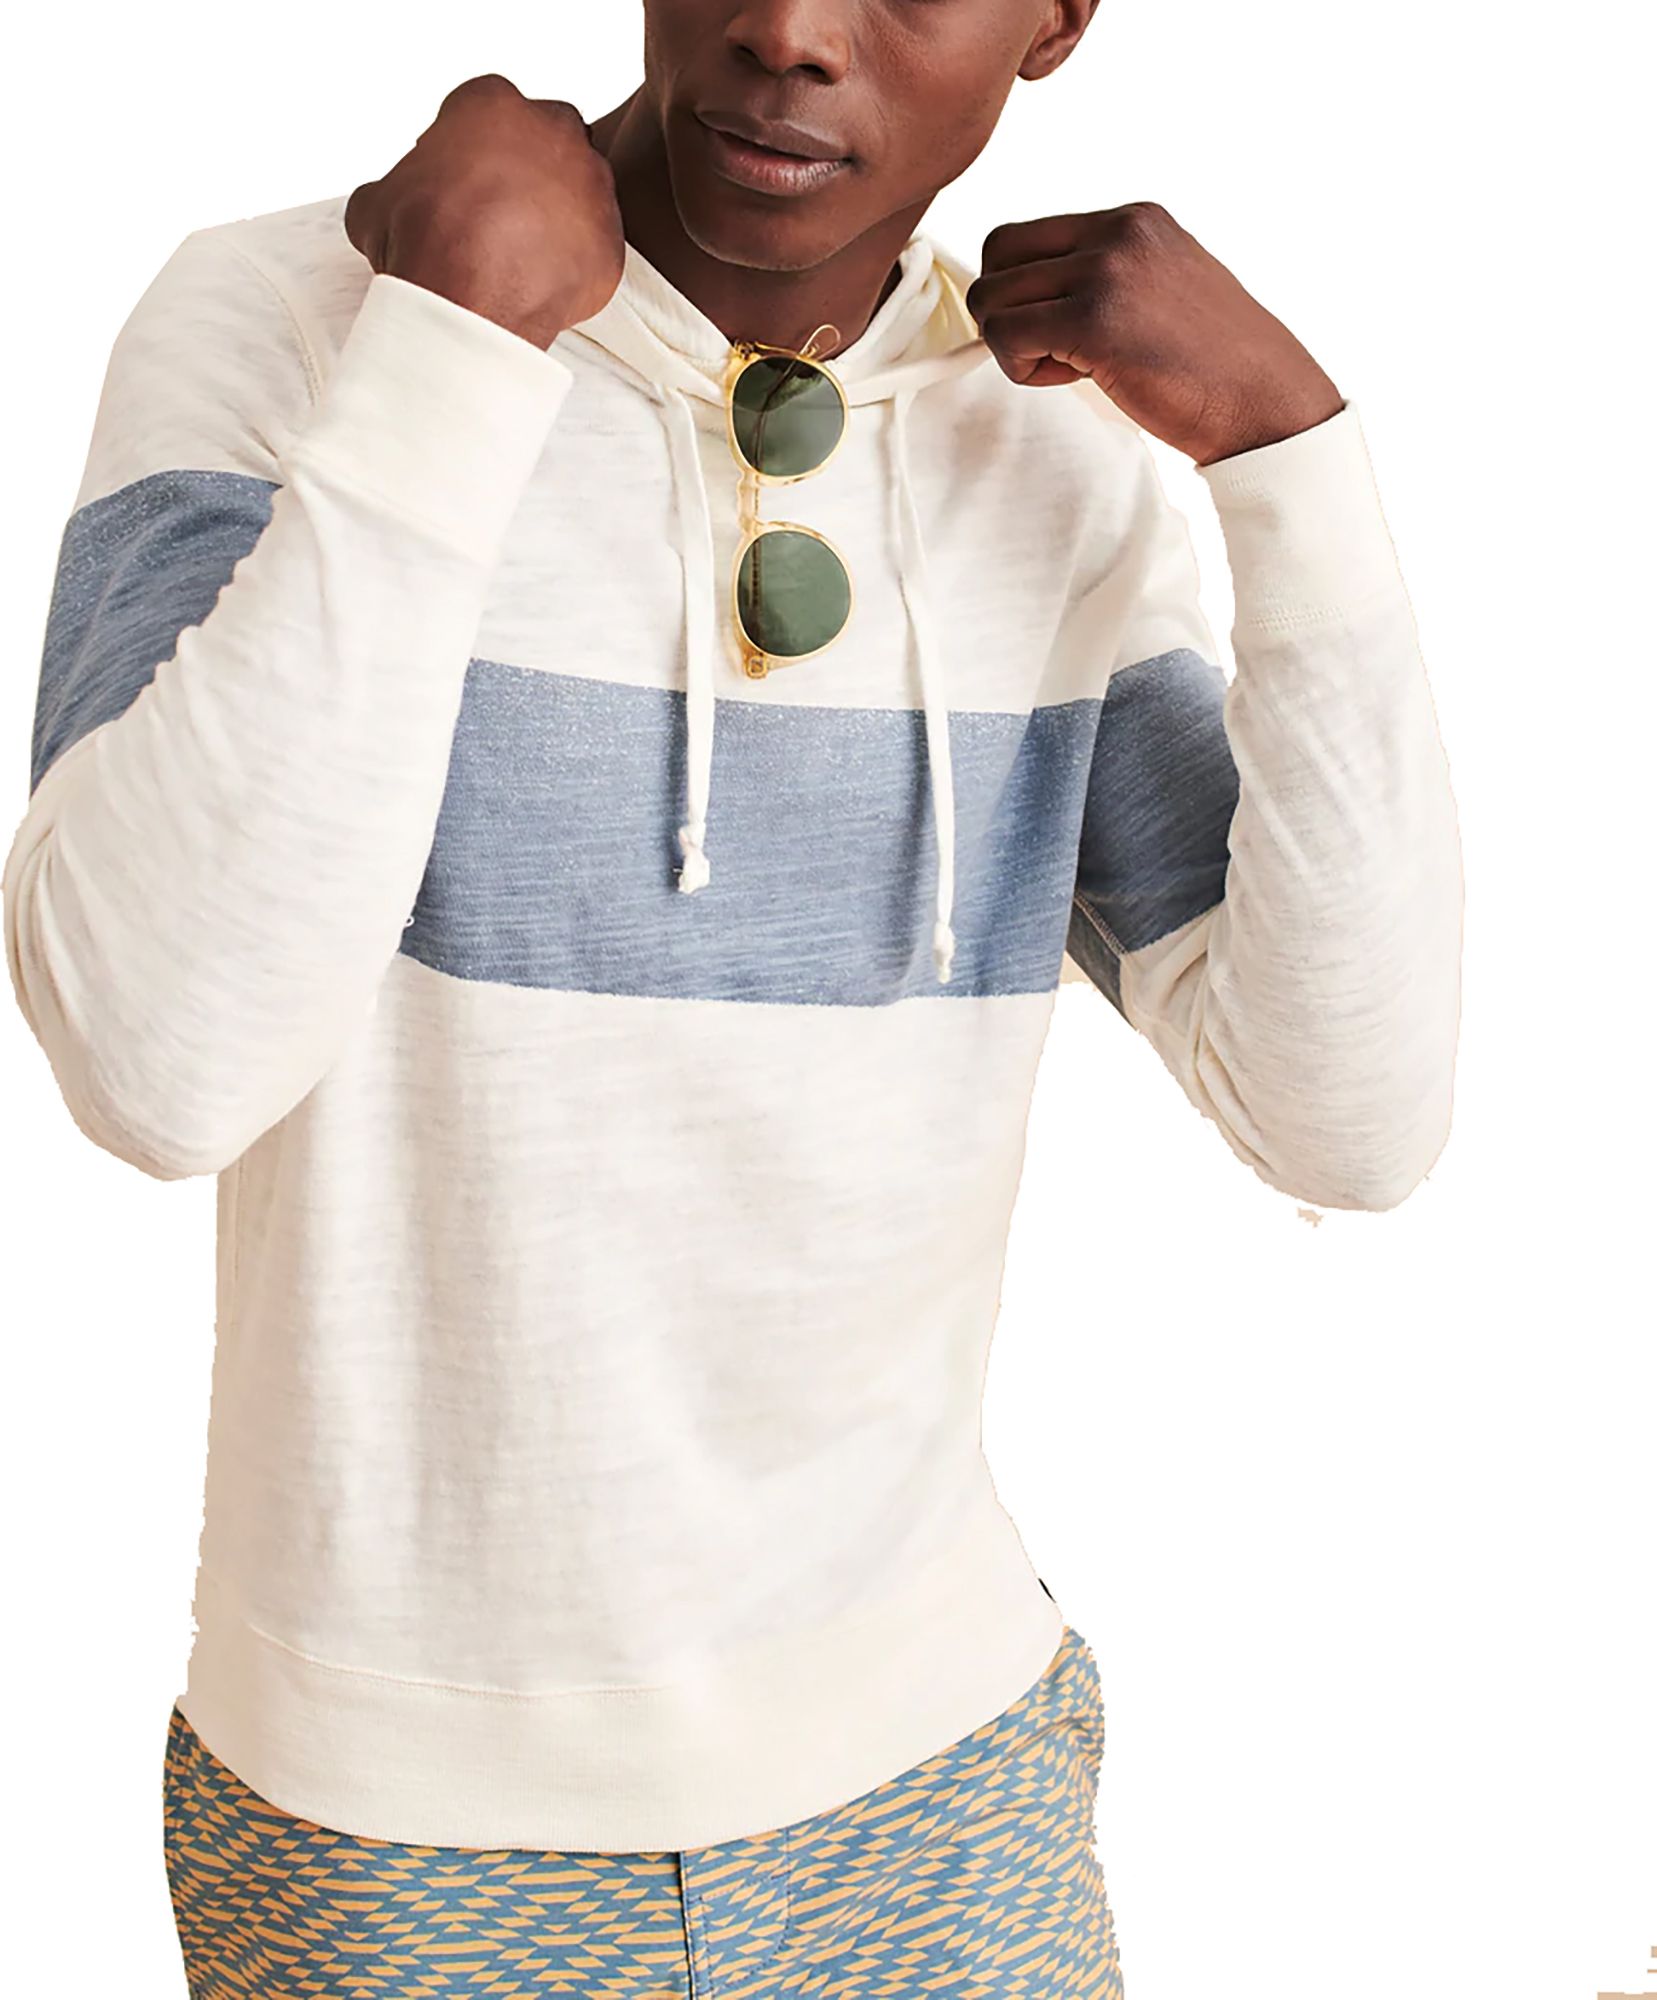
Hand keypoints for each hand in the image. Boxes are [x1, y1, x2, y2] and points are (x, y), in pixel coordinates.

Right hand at [344, 73, 625, 349]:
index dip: (472, 149)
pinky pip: (597, 247)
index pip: (487, 113)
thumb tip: (386, 204)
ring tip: (525, 254)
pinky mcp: (612, 239)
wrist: (466, 305)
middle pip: (546, 140)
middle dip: (529, 170)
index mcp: (492, 103)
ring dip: (559, 214)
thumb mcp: (377, 202)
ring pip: (580, 191)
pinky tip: (545, 283)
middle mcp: (552, 129)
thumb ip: (394, 188)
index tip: (463, 181)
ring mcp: (591, 183)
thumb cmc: (421, 243)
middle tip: (502, 213)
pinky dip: (578, 263)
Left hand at [963, 203, 1345, 465]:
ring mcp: (1106, 270)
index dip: (1026, 290)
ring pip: (990, 297)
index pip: (1026, 235)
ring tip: (1070, 367)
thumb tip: (1031, 295)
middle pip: (997, 254)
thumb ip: (1105, 275)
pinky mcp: (1094, 319)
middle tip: (1055, 350)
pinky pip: (1005, 336)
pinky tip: (1073, 379)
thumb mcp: (1163, 289)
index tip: (1065, 329)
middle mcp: (1119, 231)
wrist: (1265, 404)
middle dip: (1009, 311)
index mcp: (1135, 219)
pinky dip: (1023, 369)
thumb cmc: (1216, 367)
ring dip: (1014, 344)